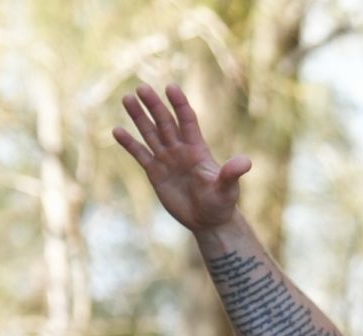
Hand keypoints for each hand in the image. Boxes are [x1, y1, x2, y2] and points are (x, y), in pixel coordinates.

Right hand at [113, 83, 249, 233]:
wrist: (208, 221)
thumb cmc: (222, 203)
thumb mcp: (228, 189)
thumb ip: (232, 174)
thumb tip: (246, 162)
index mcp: (197, 148)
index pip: (187, 120)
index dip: (179, 105)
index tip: (171, 88)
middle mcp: (180, 149)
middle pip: (165, 122)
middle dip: (154, 105)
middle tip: (141, 88)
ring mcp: (166, 159)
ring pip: (150, 133)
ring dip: (139, 117)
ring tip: (127, 99)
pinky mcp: (155, 172)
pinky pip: (140, 154)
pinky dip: (129, 143)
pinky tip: (117, 131)